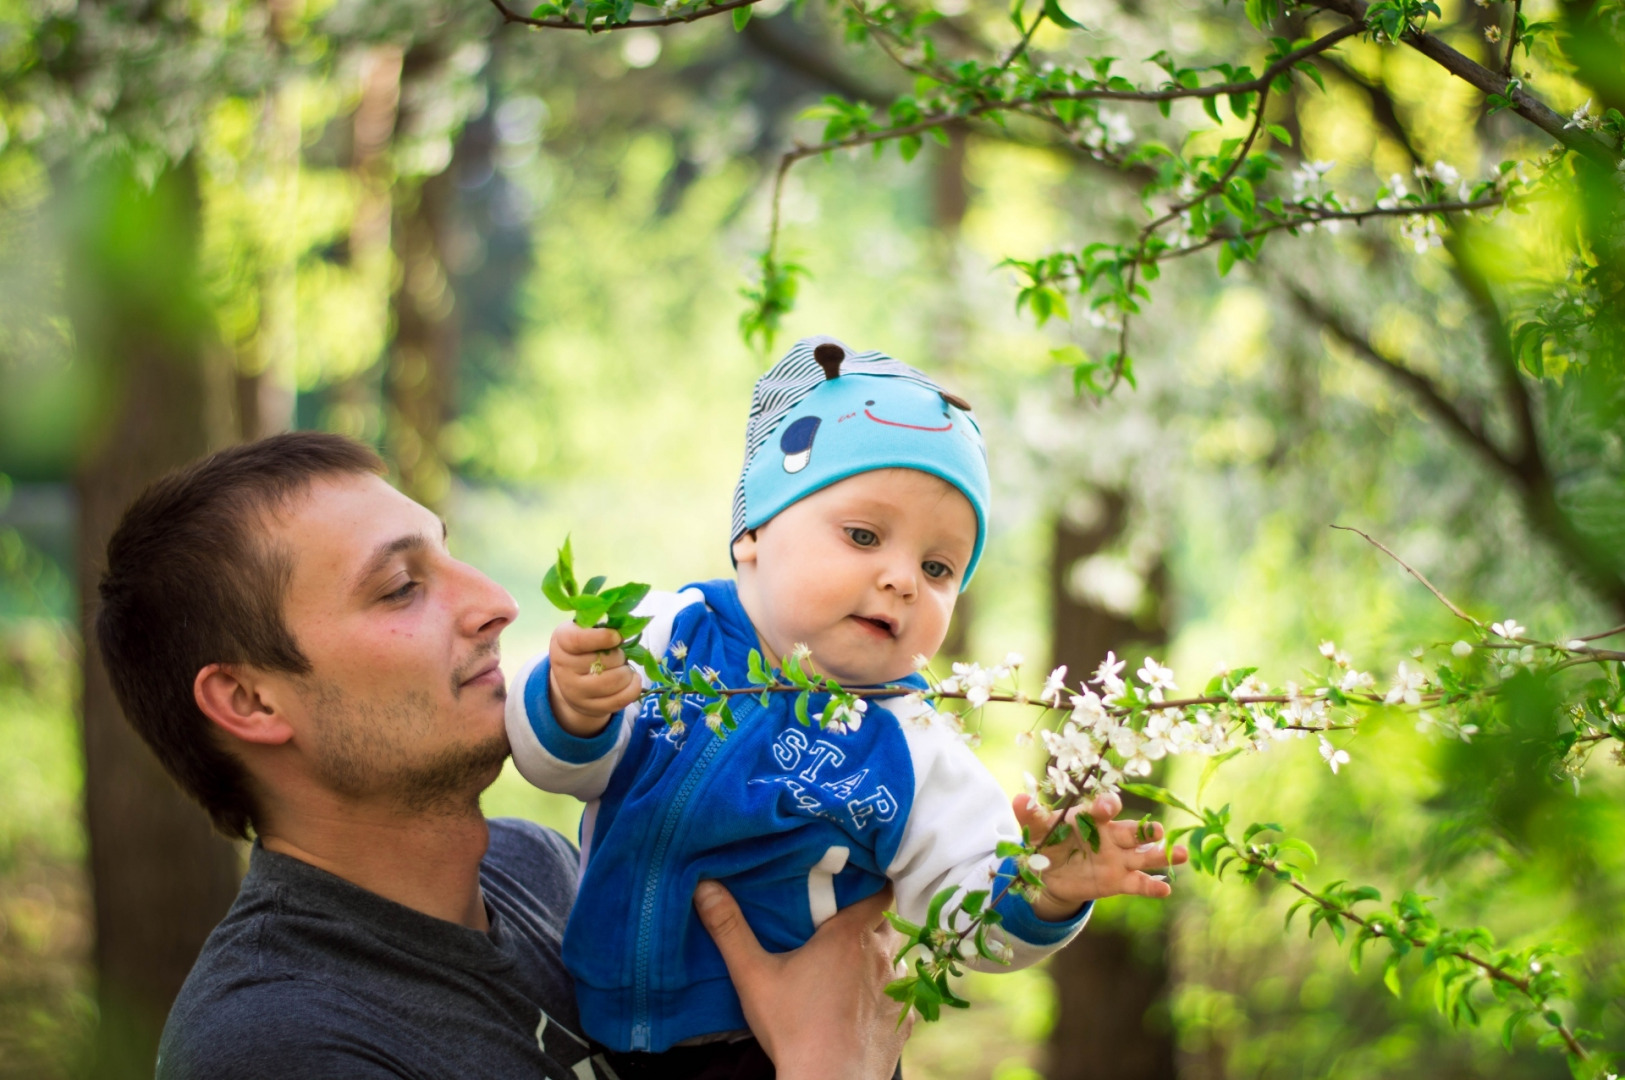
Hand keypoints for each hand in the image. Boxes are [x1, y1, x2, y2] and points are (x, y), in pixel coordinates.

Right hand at [547, 623, 641, 736]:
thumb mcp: (583, 630)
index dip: (602, 637)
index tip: (617, 637)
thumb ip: (600, 626)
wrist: (571, 680)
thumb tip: (626, 628)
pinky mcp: (591, 708)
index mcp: (560, 643)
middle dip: (620, 655)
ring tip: (623, 667)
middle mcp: (564, 669)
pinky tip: (632, 679)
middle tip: (618, 654)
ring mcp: (575, 692)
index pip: (578, 640)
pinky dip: (633, 687)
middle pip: (603, 661)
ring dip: (627, 672)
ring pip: (614, 681)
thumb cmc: (583, 647)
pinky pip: (620, 700)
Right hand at [694, 880, 911, 1079]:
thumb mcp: (752, 975)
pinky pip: (900, 994)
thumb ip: (729, 928)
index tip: (854, 883)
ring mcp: (896, 989)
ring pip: (896, 958)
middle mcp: (881, 956)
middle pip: (887, 922)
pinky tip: (864, 1002)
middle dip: (871, 918)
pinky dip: (885, 992)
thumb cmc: (793, 1028)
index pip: (879, 891)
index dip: (871, 884)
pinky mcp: (902, 1021)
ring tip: (854, 963)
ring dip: (879, 956)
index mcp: (850, 936)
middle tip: (844, 922)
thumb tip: (705, 887)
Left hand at [1013, 791, 1188, 920]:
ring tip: (1181, 854)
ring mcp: (1118, 858)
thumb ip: (1031, 815)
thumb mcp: (1037, 828)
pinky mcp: (1119, 881)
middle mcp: (1110, 835)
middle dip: (1144, 830)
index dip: (1108, 806)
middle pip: (1131, 831)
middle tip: (1156, 830)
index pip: (1105, 808)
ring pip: (1144, 855)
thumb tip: (1019, 799)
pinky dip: (1152, 886)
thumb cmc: (1048, 841)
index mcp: (1092, 817)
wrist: (1050, 873)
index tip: (1109, 807)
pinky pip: (1139, 883)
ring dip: (1161, 855)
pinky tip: (1166, 889)